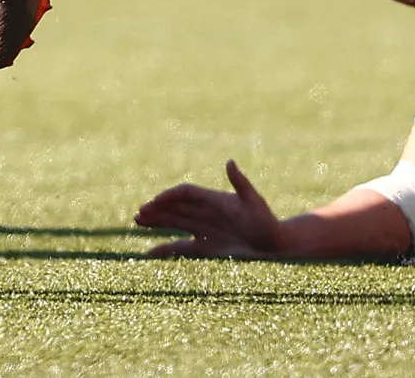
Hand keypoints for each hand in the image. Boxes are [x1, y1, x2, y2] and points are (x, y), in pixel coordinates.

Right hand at [136, 161, 287, 258]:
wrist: (277, 245)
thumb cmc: (266, 222)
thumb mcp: (254, 201)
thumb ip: (240, 183)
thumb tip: (230, 162)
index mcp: (214, 199)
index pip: (186, 193)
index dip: (170, 196)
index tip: (156, 202)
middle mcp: (206, 213)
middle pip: (175, 207)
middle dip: (157, 209)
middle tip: (139, 214)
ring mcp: (204, 230)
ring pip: (174, 223)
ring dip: (157, 221)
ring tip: (137, 221)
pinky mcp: (207, 247)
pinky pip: (181, 248)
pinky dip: (165, 249)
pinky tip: (150, 253)